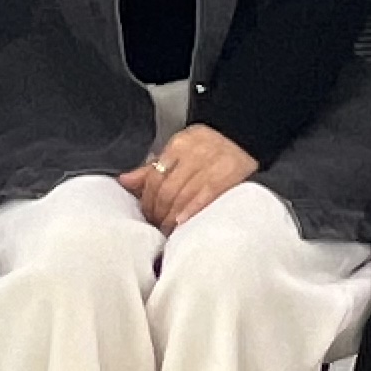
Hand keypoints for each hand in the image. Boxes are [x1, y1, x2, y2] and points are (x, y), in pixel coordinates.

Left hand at [121, 123, 258, 231]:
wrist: (246, 140)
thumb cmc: (210, 150)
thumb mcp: (180, 152)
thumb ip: (152, 168)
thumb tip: (124, 181)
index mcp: (180, 144)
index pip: (153, 176)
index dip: (147, 200)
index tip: (147, 213)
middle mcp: (194, 152)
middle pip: (166, 189)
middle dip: (158, 211)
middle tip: (156, 225)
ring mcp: (211, 164)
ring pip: (181, 196)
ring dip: (171, 217)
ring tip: (167, 229)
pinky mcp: (227, 177)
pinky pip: (203, 197)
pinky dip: (189, 211)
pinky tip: (182, 222)